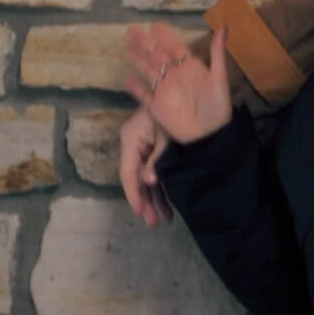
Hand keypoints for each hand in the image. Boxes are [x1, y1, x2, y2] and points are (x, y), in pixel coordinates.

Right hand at [119, 106, 175, 227]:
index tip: (140, 213)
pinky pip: (154, 171)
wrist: (185, 91)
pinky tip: (167, 204)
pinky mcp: (154, 149)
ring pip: (146, 178)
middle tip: (154, 223)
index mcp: (131, 139)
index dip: (134, 194)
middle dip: (146, 201)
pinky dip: (161, 187)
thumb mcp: (166, 135)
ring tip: (164, 219)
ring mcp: (143, 148)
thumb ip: (158, 159)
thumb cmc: (174, 111)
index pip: (128, 172)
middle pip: (136, 178)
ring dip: (155, 198)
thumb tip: (148, 181)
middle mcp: (133, 145)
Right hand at [124, 23, 230, 144]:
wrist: (210, 135)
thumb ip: (218, 53)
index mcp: (191, 68)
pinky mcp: (157, 107)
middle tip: (132, 30)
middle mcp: (176, 76)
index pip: (175, 48)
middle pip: (157, 56)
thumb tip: (223, 27)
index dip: (165, 36)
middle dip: (145, 43)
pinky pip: (143, 95)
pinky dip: (135, 87)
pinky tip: (126, 78)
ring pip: (148, 71)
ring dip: (138, 59)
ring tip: (127, 46)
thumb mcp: (219, 78)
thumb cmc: (218, 106)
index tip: (155, 25)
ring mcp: (165, 91)